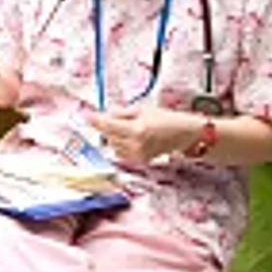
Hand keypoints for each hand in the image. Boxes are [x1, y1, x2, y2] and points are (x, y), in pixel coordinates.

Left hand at [83, 105, 201, 165]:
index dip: (95, 120)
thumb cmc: (166, 118)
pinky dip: (122, 145)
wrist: (184, 134)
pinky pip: (122, 153)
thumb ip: (122, 113)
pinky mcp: (140, 161)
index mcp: (136, 129)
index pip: (108, 125)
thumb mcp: (142, 109)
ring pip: (114, 146)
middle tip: (115, 118)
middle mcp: (135, 144)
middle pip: (109, 136)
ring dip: (115, 136)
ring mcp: (138, 154)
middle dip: (108, 127)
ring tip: (129, 128)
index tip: (86, 115)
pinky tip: (132, 138)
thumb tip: (105, 114)